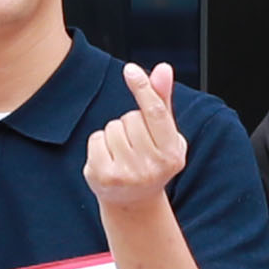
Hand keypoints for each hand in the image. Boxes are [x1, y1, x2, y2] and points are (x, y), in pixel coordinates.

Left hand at [82, 63, 190, 211]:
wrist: (133, 201)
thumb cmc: (152, 160)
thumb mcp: (164, 134)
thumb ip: (162, 101)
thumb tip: (164, 68)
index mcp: (172, 154)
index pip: (155, 113)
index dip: (143, 89)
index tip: (130, 70)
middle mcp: (152, 166)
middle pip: (130, 119)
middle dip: (130, 124)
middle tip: (136, 145)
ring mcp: (127, 174)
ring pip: (112, 128)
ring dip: (114, 134)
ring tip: (123, 153)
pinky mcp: (103, 176)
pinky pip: (96, 139)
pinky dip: (99, 144)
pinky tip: (109, 159)